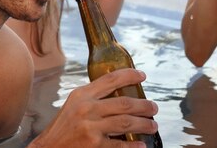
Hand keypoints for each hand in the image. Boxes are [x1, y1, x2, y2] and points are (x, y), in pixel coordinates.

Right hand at [31, 68, 158, 147]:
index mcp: (82, 95)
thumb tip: (119, 93)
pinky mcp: (93, 146)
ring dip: (144, 124)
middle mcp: (86, 109)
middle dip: (144, 105)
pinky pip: (120, 146)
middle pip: (124, 103)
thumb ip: (92, 98)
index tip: (143, 75)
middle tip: (154, 108)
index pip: (110, 79)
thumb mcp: (73, 105)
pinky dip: (133, 146)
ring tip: (153, 125)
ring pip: (126, 123)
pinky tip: (141, 145)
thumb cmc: (62, 128)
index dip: (130, 75)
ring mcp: (90, 128)